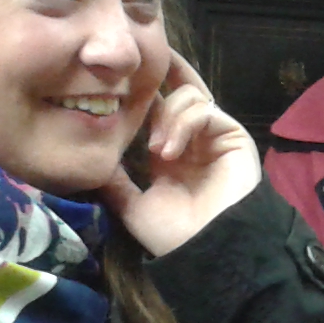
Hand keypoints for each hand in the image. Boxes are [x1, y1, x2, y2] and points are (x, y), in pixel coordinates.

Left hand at [98, 53, 260, 255]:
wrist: (207, 249)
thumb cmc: (174, 234)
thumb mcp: (134, 206)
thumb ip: (115, 182)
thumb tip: (90, 161)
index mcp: (171, 152)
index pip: (159, 106)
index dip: (145, 87)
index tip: (121, 73)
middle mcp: (194, 138)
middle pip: (181, 87)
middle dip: (160, 76)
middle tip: (137, 73)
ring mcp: (215, 135)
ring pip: (190, 95)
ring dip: (167, 116)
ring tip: (156, 150)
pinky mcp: (233, 135)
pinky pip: (206, 110)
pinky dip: (184, 123)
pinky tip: (169, 152)